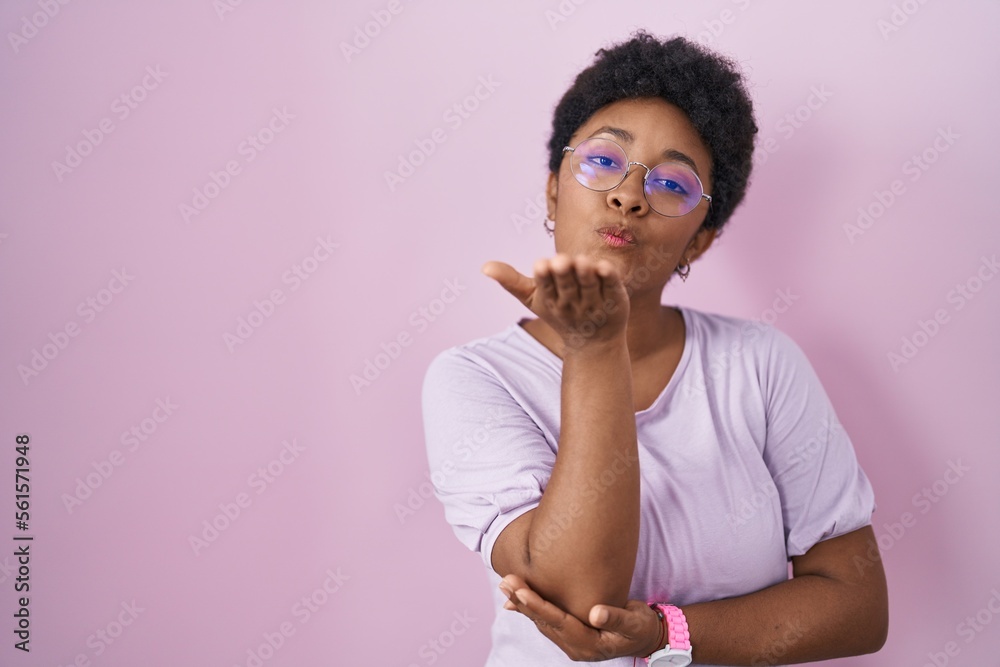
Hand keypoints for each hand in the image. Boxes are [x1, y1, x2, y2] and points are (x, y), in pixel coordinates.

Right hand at [481, 253, 629, 349]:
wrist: (594, 340)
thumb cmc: (559, 313)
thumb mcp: (533, 298)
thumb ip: (511, 281)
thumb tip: (484, 266)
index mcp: (551, 299)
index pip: (547, 287)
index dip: (545, 277)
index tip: (540, 264)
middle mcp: (573, 302)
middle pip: (568, 286)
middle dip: (564, 274)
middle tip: (561, 260)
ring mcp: (596, 302)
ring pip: (590, 286)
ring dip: (586, 274)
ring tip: (582, 261)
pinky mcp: (616, 298)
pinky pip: (612, 287)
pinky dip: (609, 278)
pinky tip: (605, 266)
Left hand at [498, 574, 661, 661]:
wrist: (646, 637)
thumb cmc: (641, 628)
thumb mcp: (634, 623)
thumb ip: (616, 618)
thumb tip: (595, 613)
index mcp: (589, 645)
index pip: (558, 623)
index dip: (538, 606)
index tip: (521, 590)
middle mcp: (576, 647)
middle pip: (545, 622)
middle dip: (523, 601)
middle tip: (506, 581)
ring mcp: (571, 642)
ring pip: (542, 621)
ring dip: (523, 602)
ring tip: (507, 583)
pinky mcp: (570, 633)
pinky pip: (547, 620)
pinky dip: (531, 607)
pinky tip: (516, 598)